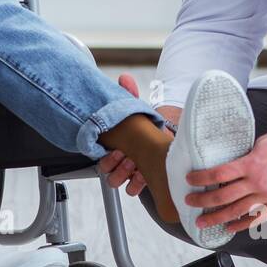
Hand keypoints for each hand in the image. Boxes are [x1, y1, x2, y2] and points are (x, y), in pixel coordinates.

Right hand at [97, 74, 176, 196]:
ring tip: (134, 164)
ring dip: (123, 173)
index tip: (115, 148)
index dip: (105, 155)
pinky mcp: (142, 179)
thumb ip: (129, 94)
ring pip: (116, 180)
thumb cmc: (147, 124)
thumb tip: (124, 78)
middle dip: (114, 163)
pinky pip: (132, 188)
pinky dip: (135, 183)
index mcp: (114, 143)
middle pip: (105, 169)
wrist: (166, 136)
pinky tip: (143, 176)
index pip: (100, 154)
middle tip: (124, 155)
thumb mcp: (138, 109)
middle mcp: (119, 159)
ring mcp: (129, 170)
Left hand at [183, 121, 266, 233]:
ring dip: (217, 218)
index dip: (200, 178)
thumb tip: (229, 167)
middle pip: (223, 196)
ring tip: (203, 222)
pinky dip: (242, 224)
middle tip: (189, 202)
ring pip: (237, 212)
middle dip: (202, 201)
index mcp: (252, 164)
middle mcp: (259, 183)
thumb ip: (244, 157)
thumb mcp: (260, 143)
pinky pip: (258, 218)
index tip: (190, 179)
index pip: (218, 174)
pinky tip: (230, 227)